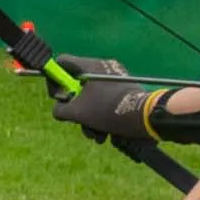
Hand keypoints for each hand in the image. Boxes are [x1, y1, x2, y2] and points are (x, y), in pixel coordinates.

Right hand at [52, 58, 177, 144]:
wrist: (144, 117)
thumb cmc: (107, 110)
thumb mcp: (77, 113)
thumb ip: (60, 110)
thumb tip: (58, 109)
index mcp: (90, 66)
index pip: (61, 62)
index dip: (54, 79)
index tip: (58, 96)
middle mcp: (103, 67)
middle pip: (77, 85)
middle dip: (75, 109)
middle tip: (77, 121)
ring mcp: (116, 78)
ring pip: (92, 98)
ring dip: (90, 120)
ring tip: (96, 137)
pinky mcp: (125, 90)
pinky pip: (106, 101)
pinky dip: (103, 118)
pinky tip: (106, 135)